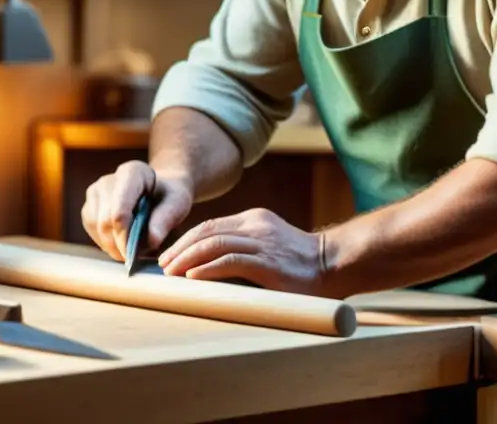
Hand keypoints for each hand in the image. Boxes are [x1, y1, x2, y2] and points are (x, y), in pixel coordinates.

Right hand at [81, 160, 193, 260]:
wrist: (158, 193)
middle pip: (105, 221)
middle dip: (118, 244)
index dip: (124, 236)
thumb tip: (152, 240)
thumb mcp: (178, 204)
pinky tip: (120, 242)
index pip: (120, 210)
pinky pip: (91, 230)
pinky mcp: (88, 206)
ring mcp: (95, 192)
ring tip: (130, 248)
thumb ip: (166, 219)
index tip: (132, 254)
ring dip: (111, 245)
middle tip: (134, 257)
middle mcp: (109, 180)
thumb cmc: (169, 197)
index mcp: (132, 172)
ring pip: (96, 227)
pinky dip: (104, 242)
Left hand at [157, 208, 323, 293]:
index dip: (186, 240)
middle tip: (162, 265)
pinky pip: (230, 261)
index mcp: (254, 220)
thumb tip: (206, 267)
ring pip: (214, 243)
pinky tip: (192, 277)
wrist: (334, 264)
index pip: (210, 225)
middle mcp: (255, 225)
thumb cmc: (300, 263)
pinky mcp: (267, 262)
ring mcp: (262, 242)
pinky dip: (207, 268)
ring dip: (187, 258)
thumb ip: (243, 249)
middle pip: (207, 231)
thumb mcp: (268, 246)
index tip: (169, 256)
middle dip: (180, 248)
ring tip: (171, 272)